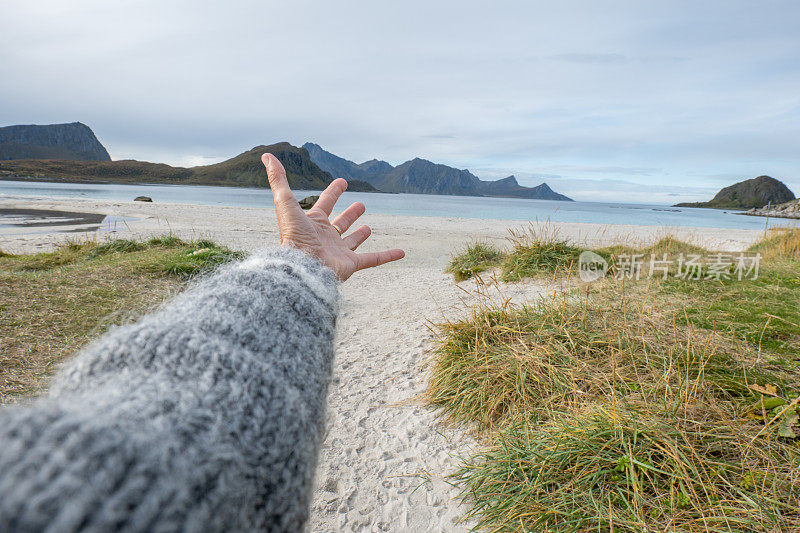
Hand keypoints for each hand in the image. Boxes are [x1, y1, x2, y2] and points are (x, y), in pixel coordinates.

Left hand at [262, 153, 404, 280]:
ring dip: (361, 235)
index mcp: (312, 222)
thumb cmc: (292, 236)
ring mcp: (338, 252)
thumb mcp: (285, 203)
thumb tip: (266, 155)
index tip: (343, 182)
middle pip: (340, 223)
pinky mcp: (350, 265)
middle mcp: (325, 237)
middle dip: (350, 214)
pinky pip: (373, 260)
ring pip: (353, 242)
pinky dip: (388, 256)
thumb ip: (277, 180)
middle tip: (361, 205)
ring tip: (368, 228)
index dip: (334, 192)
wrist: (300, 267)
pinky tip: (402, 252)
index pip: (325, 204)